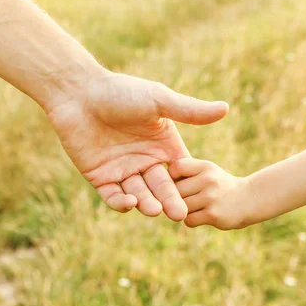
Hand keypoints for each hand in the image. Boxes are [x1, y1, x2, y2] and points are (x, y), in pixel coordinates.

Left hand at [47, 72, 227, 221]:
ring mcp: (122, 170)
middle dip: (170, 200)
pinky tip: (130, 202)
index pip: (180, 170)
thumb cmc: (120, 91)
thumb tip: (226, 109)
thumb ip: (189, 110)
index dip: (187, 183)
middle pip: (161, 186)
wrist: (79, 93)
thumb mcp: (158, 100)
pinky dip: (121, 202)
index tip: (198, 196)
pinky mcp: (100, 177)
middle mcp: (144, 160)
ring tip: (155, 210)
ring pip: (139, 193)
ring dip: (147, 203)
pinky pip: (113, 195)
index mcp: (162, 144)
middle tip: (180, 214)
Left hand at [170, 159, 252, 228]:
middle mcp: (208, 179)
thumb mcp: (208, 171)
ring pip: (181, 206)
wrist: (248, 200)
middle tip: (188, 198)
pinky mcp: (212, 214)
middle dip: (177, 197)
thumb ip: (186, 172)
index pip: (176, 168)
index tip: (178, 183)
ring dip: (185, 210)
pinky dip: (192, 220)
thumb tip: (159, 182)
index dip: (171, 177)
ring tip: (197, 207)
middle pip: (176, 190)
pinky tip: (202, 216)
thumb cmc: (220, 185)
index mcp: (205, 166)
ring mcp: (210, 197)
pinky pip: (188, 220)